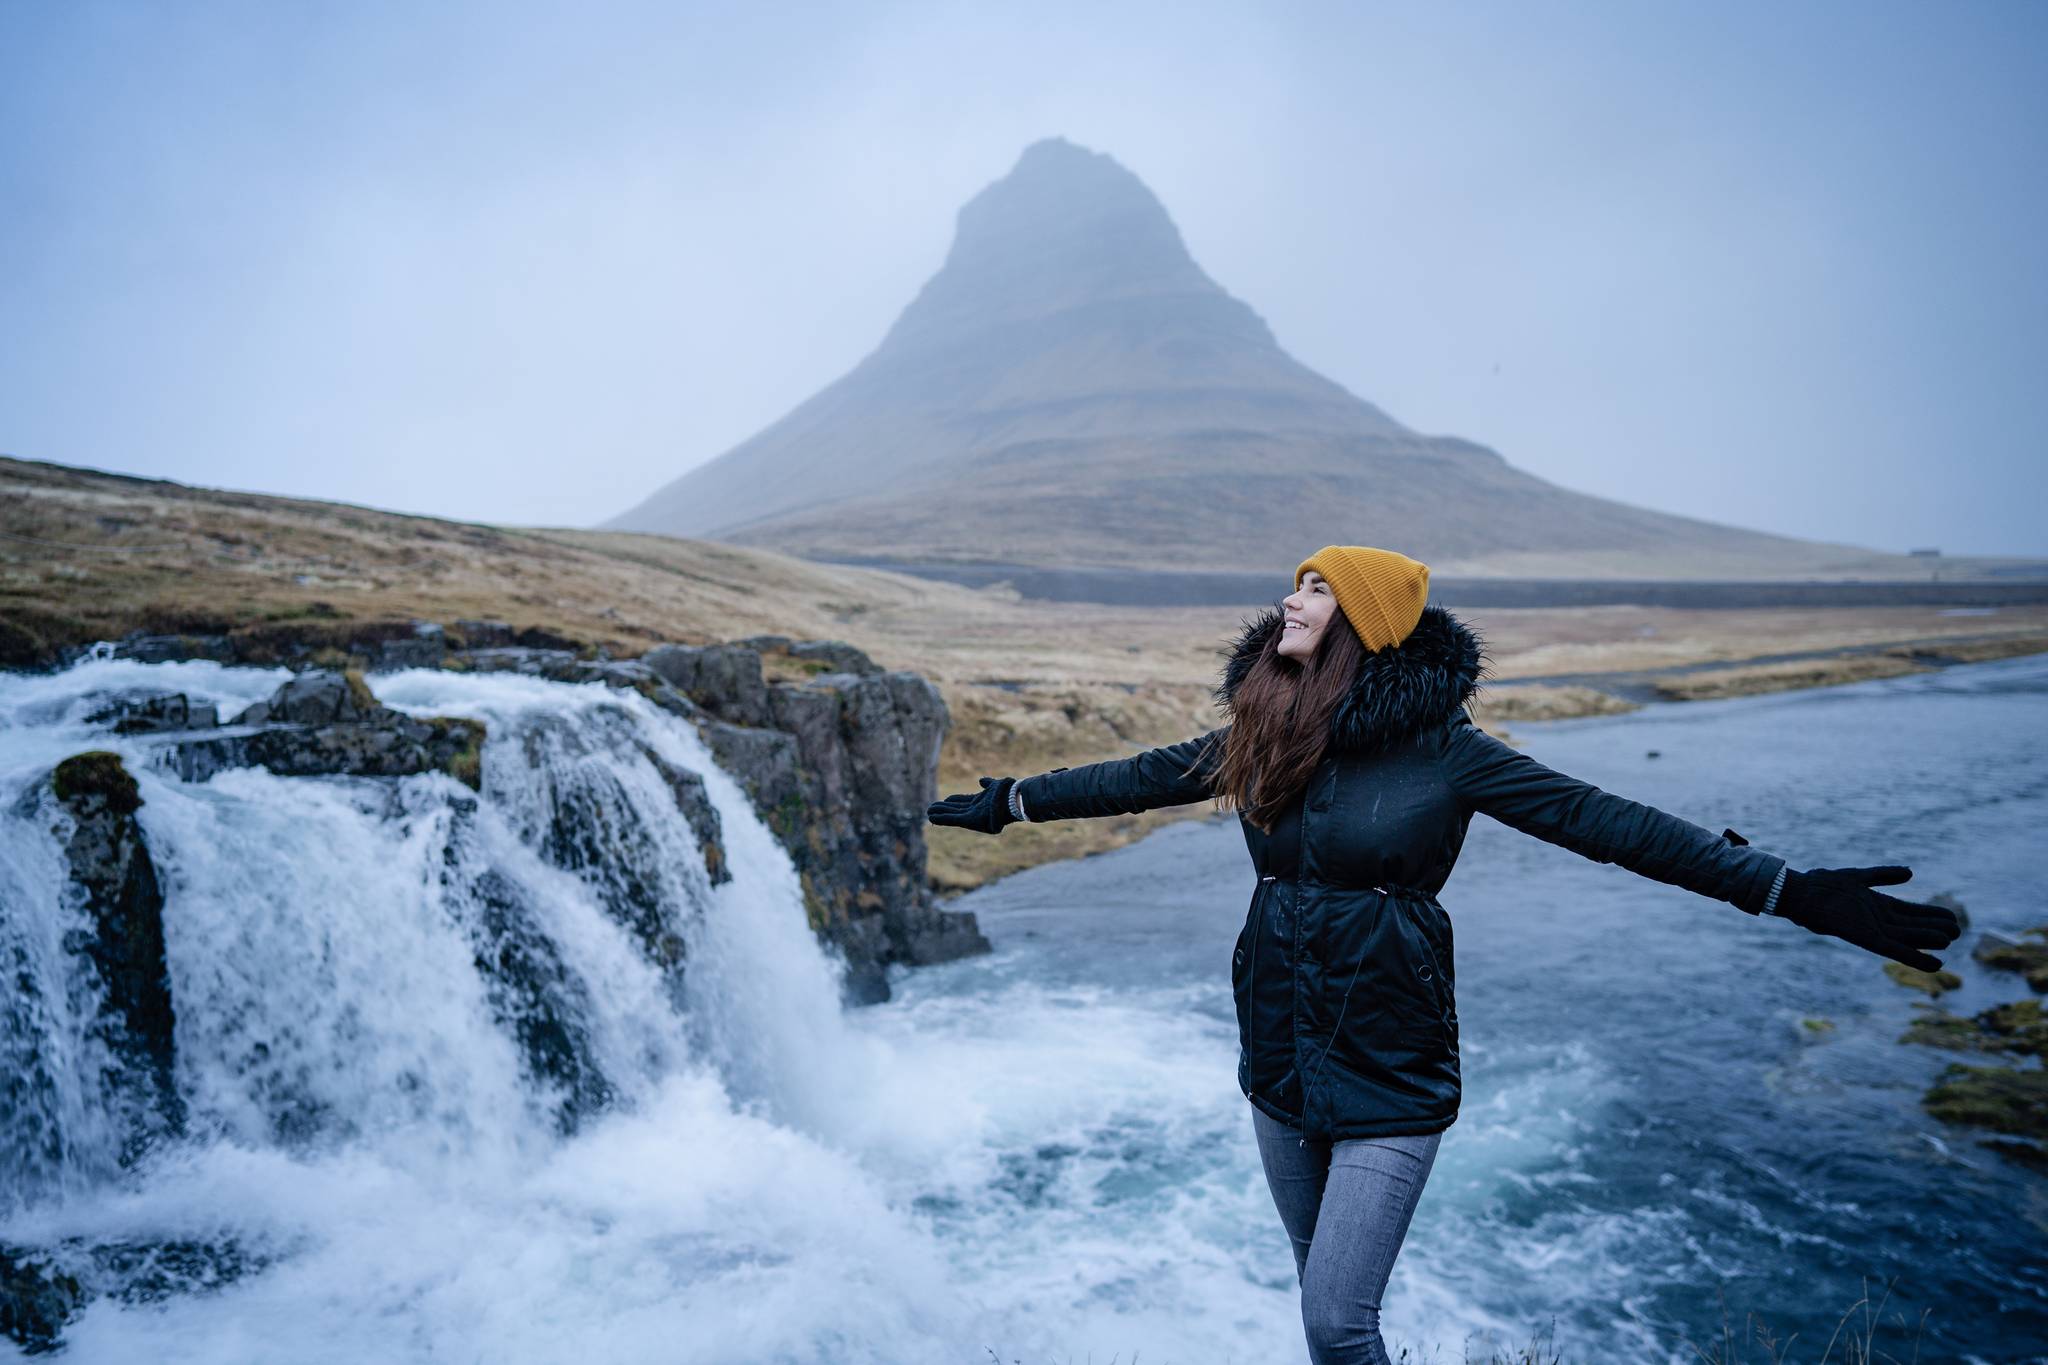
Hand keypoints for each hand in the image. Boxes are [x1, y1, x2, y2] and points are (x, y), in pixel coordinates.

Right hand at [926, 776, 1017, 834]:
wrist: (1013, 799)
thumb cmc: (1007, 793)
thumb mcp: (996, 786)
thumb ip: (988, 784)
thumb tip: (982, 780)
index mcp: (980, 803)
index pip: (962, 802)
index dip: (952, 801)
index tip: (943, 800)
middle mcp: (975, 810)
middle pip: (955, 809)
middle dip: (943, 809)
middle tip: (930, 809)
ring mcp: (973, 816)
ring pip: (952, 815)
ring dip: (939, 814)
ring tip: (928, 813)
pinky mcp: (971, 821)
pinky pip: (954, 820)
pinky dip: (942, 819)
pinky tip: (932, 817)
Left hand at [1776, 865, 1963, 970]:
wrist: (1799, 892)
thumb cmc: (1824, 885)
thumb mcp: (1858, 877)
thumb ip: (1883, 875)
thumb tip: (1911, 873)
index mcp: (1878, 906)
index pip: (1911, 912)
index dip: (1930, 915)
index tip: (1951, 917)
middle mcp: (1878, 920)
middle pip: (1913, 926)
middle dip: (1935, 928)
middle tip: (1958, 931)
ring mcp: (1872, 929)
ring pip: (1908, 938)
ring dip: (1928, 941)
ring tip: (1949, 941)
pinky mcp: (1865, 938)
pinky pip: (1894, 951)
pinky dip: (1914, 957)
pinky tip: (1934, 964)